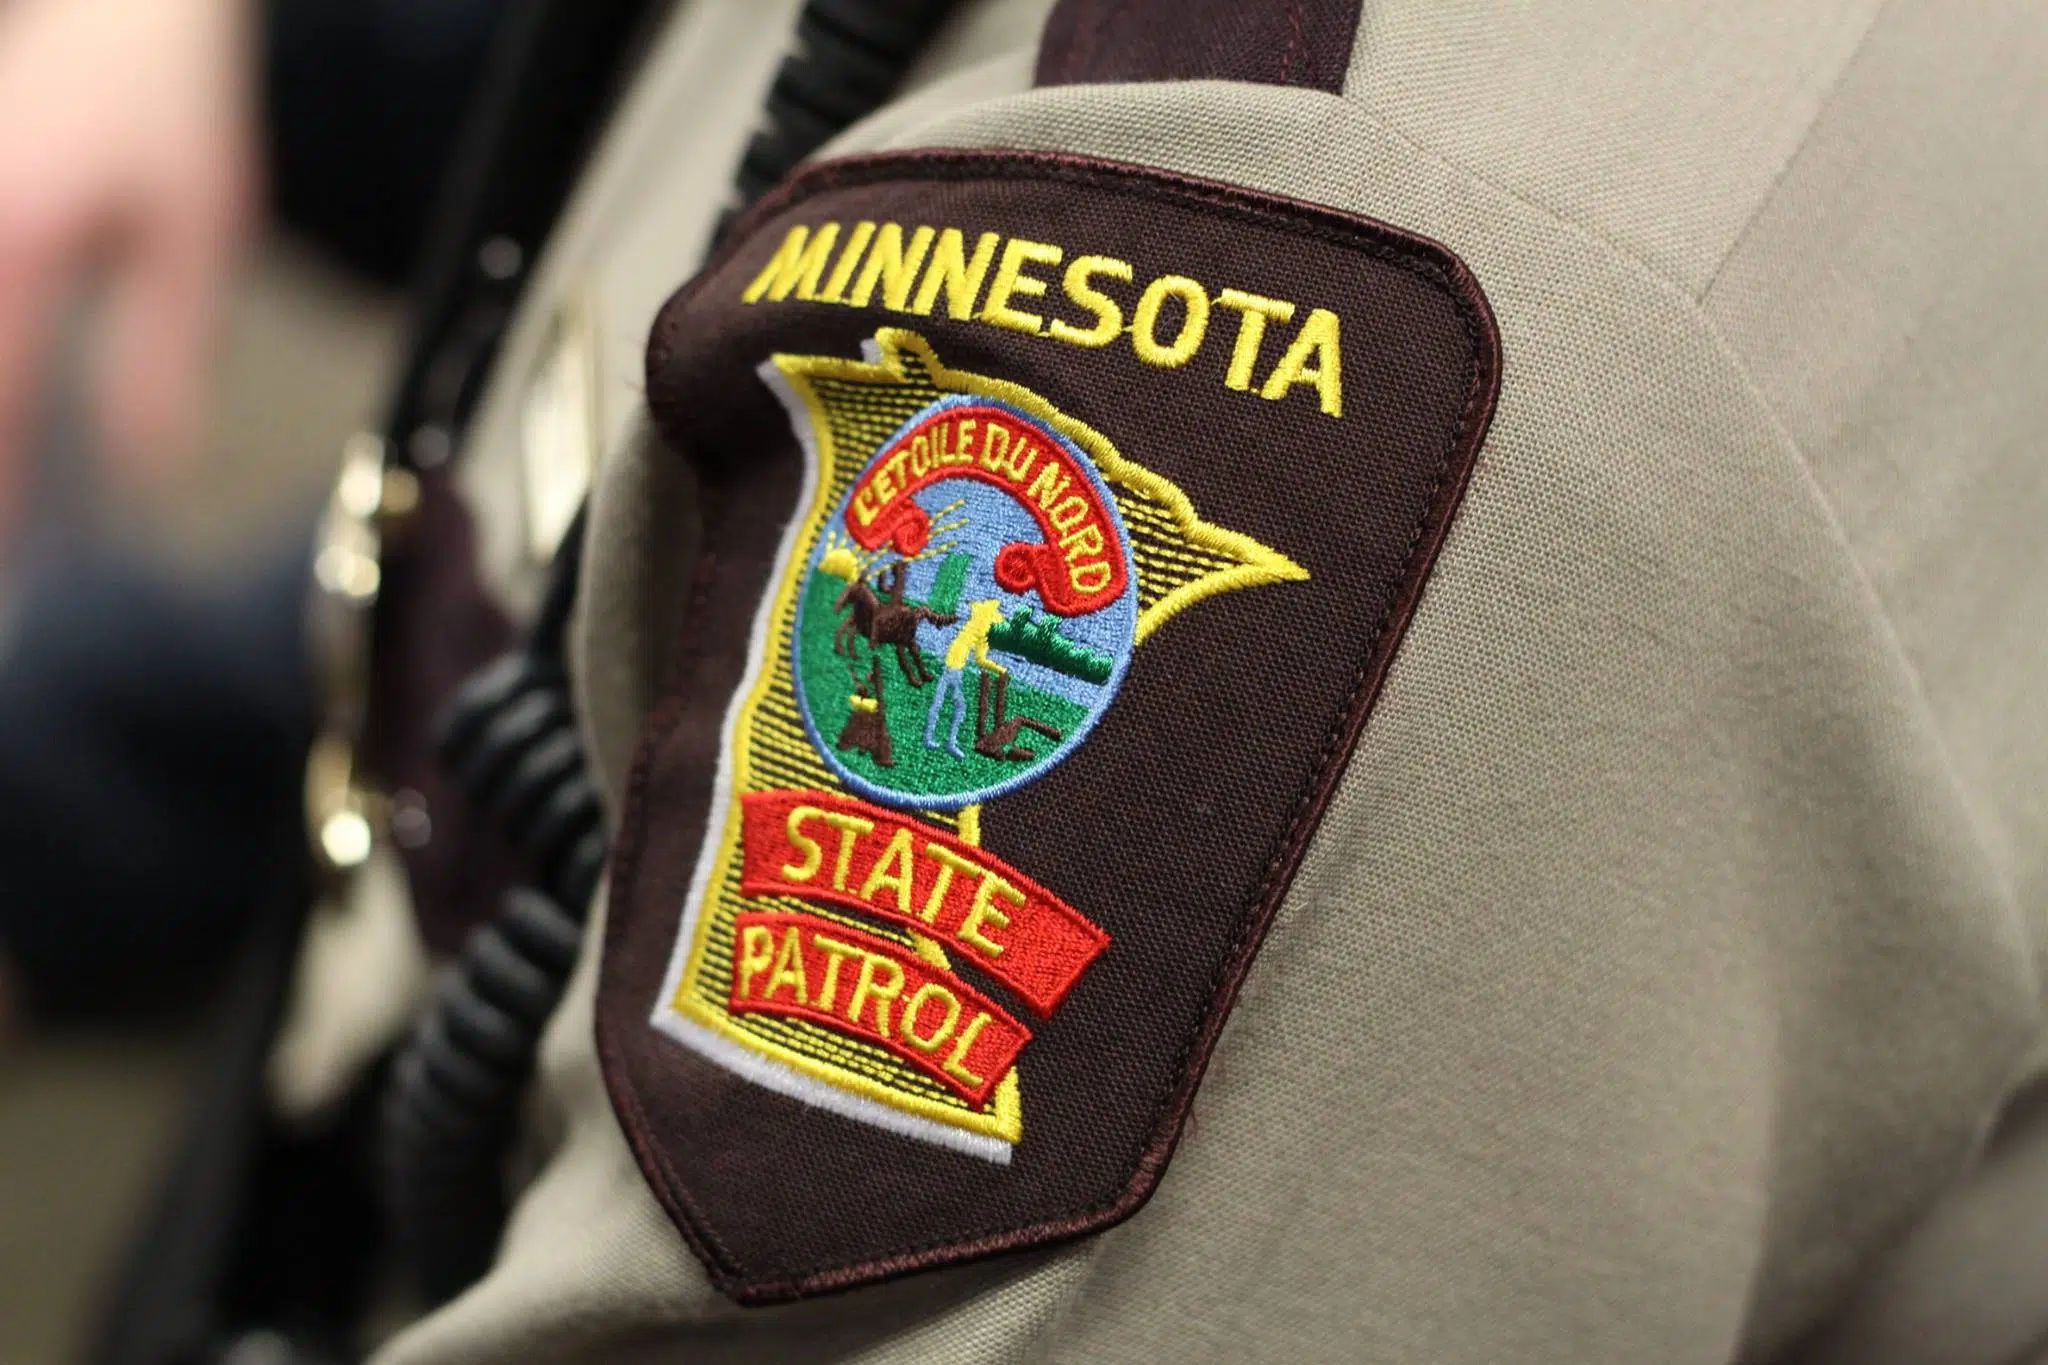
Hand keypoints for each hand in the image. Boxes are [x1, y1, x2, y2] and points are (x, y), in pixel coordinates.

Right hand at [0, 0, 255, 525]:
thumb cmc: (168, 111)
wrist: (124, 9)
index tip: (14, 569)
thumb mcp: (197, 238)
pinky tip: (10, 436)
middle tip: (11, 559)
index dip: (0, 504)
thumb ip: (163, 356)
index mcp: (17, 251)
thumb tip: (145, 472)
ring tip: (13, 522)